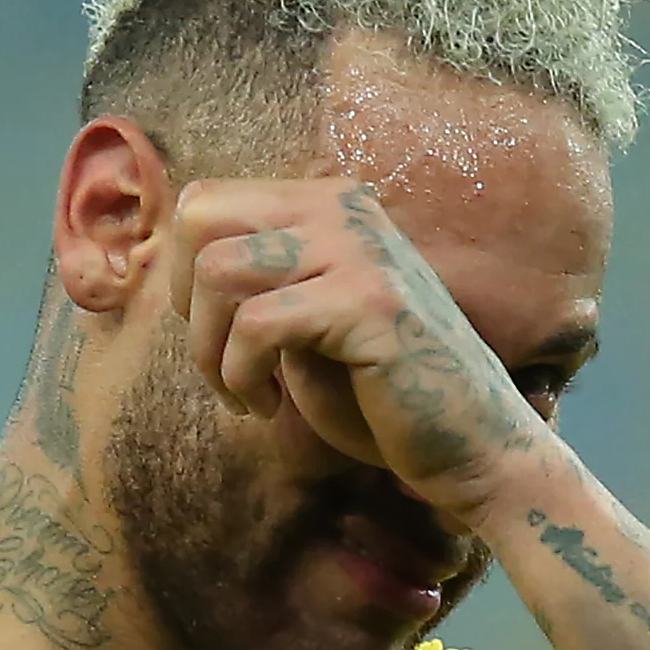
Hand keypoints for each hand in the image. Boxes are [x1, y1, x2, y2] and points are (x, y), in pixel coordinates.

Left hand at [167, 177, 550, 522]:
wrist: (474, 448)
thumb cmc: (386, 399)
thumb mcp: (309, 326)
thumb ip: (261, 287)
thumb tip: (175, 268)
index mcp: (331, 207)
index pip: (207, 201)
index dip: (182, 274)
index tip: (212, 339)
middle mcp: (344, 211)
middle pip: (200, 217)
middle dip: (186, 305)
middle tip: (219, 367)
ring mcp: (359, 250)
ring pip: (220, 270)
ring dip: (209, 349)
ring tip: (243, 396)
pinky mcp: (367, 302)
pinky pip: (257, 323)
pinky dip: (243, 376)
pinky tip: (269, 410)